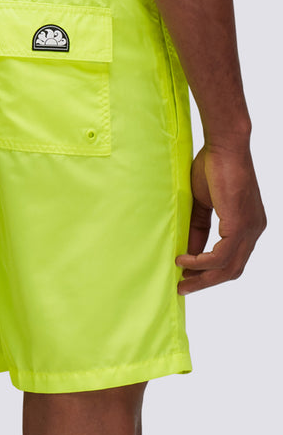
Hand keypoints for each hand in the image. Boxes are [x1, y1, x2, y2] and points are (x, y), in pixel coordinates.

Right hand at [176, 142, 266, 294]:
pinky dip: (200, 263)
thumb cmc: (213, 167)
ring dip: (202, 278)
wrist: (225, 146)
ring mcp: (250, 229)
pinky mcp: (240, 225)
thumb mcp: (203, 204)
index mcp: (249, 225)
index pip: (233, 259)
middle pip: (233, 270)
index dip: (211, 273)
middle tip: (183, 288)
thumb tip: (189, 252)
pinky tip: (183, 261)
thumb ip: (198, 229)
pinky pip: (221, 256)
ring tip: (180, 280)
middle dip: (206, 283)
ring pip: (228, 268)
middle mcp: (255, 230)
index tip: (188, 278)